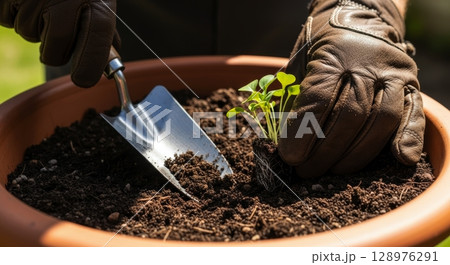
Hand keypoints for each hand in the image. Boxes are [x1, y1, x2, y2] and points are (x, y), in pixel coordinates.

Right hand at [0, 0, 118, 87]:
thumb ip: (102, 27)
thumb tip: (110, 59)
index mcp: (95, 2)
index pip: (95, 41)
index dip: (89, 65)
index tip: (84, 80)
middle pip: (55, 51)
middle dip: (54, 51)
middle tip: (58, 32)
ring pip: (29, 35)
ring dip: (35, 27)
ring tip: (43, 3)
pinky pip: (7, 20)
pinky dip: (15, 14)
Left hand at [278, 0, 424, 177]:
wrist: (357, 18)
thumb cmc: (319, 48)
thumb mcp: (296, 63)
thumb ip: (289, 97)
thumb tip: (276, 140)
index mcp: (333, 55)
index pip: (318, 101)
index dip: (303, 134)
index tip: (289, 157)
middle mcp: (368, 63)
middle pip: (350, 116)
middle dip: (325, 152)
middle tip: (307, 171)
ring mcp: (393, 73)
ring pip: (381, 120)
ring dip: (357, 154)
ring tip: (333, 171)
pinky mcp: (411, 83)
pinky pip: (414, 113)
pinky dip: (409, 137)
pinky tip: (399, 159)